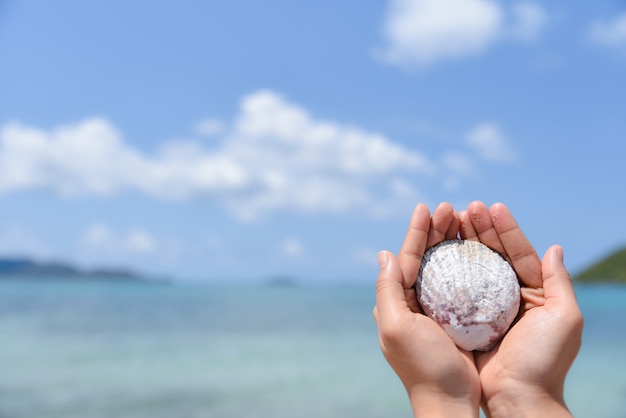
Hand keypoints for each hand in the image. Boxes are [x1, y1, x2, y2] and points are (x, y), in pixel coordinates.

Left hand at [374, 203, 479, 417]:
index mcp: (397, 302)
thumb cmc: (422, 365)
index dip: (415, 232)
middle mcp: (413, 303)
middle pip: (424, 258)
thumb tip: (383, 254)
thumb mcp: (395, 326)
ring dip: (450, 243)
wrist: (449, 400)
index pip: (405, 259)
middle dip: (435, 232)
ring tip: (462, 220)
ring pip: (442, 267)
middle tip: (450, 208)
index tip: (425, 207)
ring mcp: (435, 310)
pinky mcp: (456, 319)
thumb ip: (386, 290)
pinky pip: (461, 284)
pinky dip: (466, 264)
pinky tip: (476, 250)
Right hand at [459, 201, 582, 417]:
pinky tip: (436, 250)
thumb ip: (559, 282)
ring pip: (472, 266)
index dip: (505, 228)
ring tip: (448, 220)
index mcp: (533, 293)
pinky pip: (454, 288)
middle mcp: (508, 295)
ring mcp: (485, 306)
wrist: (516, 398)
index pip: (519, 252)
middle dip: (479, 228)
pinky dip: (446, 268)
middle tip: (464, 208)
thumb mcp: (564, 318)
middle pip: (492, 254)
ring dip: (461, 242)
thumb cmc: (543, 360)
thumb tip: (555, 248)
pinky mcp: (465, 318)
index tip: (491, 206)